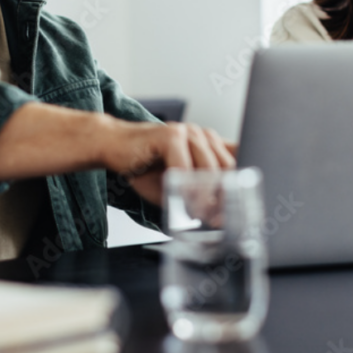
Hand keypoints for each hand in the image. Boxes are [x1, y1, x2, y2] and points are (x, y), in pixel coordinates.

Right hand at [99, 122, 234, 205]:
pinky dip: (184, 188)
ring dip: (205, 196)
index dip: (240, 187)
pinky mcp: (169, 135)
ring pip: (209, 168)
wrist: (112, 145)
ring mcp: (187, 132)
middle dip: (225, 197)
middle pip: (227, 168)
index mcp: (209, 144)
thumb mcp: (178, 184)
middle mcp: (202, 135)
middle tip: (218, 220)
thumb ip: (198, 194)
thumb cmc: (144, 166)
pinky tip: (181, 200)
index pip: (237, 162)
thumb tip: (219, 217)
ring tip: (200, 215)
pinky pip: (184, 166)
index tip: (237, 211)